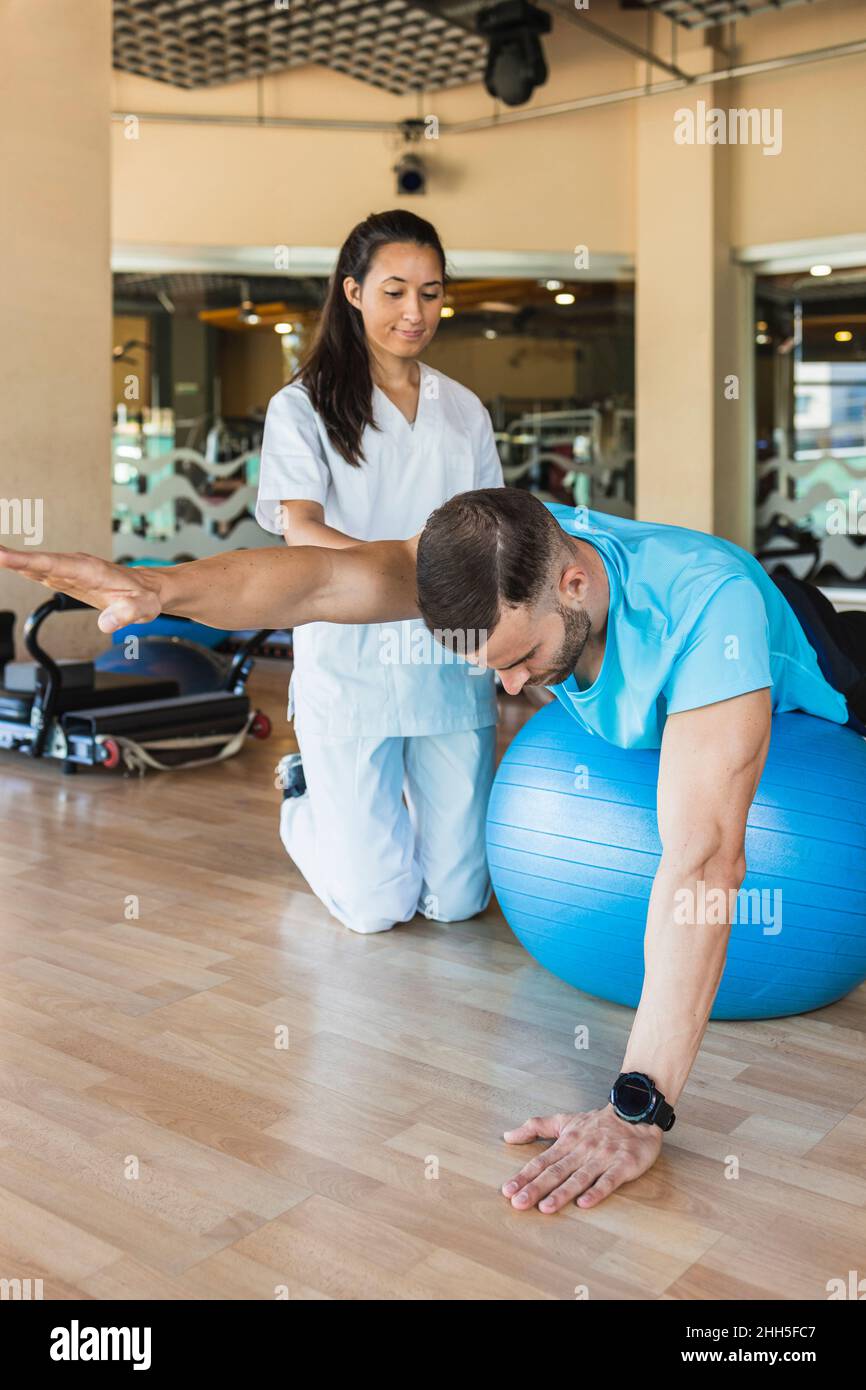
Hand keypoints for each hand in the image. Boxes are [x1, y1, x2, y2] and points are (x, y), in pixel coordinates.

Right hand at [0, 545, 162, 633]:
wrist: (148, 589)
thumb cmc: (145, 597)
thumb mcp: (144, 608)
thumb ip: (127, 614)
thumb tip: (106, 624)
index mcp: (92, 570)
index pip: (55, 565)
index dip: (28, 561)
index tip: (4, 556)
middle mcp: (77, 566)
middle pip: (39, 561)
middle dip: (12, 557)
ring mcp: (70, 570)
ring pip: (37, 564)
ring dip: (13, 559)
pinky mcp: (66, 577)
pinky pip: (40, 570)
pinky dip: (21, 566)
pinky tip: (6, 562)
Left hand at [502, 1104, 662, 1212]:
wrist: (636, 1113)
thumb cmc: (598, 1122)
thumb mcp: (565, 1120)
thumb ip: (536, 1127)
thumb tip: (508, 1136)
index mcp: (567, 1141)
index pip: (542, 1161)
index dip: (524, 1176)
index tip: (508, 1190)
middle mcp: (582, 1150)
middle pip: (556, 1171)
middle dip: (536, 1188)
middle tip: (518, 1203)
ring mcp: (602, 1158)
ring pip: (579, 1178)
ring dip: (562, 1193)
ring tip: (545, 1208)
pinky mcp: (623, 1165)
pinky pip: (609, 1180)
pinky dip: (597, 1191)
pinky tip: (585, 1203)